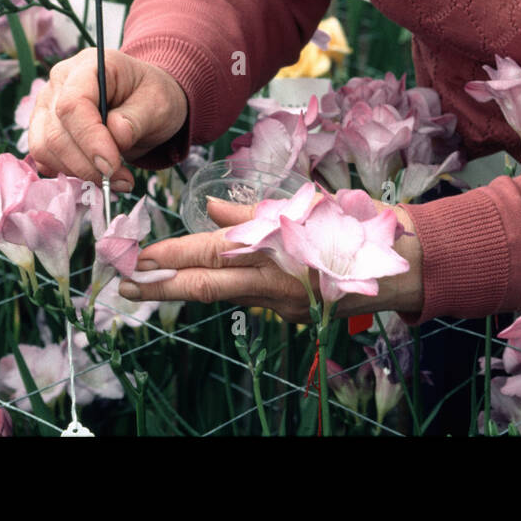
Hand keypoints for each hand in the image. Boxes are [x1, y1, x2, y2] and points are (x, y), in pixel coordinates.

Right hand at [26, 48, 187, 190]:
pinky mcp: (44, 127)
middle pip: (55, 131)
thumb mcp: (158, 103)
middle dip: (87, 163)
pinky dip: (67, 172)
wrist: (145, 99)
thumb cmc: (152, 95)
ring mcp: (47, 104)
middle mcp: (60, 82)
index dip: (89, 139)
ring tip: (113, 179)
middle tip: (120, 179)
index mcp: (89, 65)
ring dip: (78, 171)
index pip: (73, 104)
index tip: (112, 165)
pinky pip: (43, 156)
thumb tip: (115, 136)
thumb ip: (136, 119)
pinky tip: (94, 175)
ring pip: (44, 147)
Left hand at [118, 199, 424, 321]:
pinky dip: (219, 289)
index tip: (139, 258)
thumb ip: (253, 213)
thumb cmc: (349, 225)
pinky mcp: (290, 312)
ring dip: (182, 289)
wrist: (396, 265)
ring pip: (220, 295)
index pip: (210, 254)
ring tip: (145, 288)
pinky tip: (197, 283)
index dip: (172, 257)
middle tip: (123, 286)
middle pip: (205, 285)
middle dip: (162, 286)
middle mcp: (270, 283)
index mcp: (272, 251)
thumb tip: (211, 209)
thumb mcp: (302, 208)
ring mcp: (279, 303)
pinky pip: (247, 298)